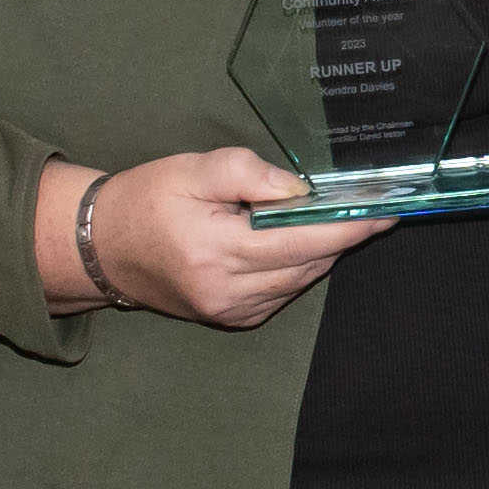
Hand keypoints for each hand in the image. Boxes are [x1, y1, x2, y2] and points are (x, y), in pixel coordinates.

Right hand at [77, 148, 392, 329]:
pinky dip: (298, 266)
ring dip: (322, 249)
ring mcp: (230, 310)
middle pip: (308, 263)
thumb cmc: (145, 201)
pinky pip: (283, 292)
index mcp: (216, 250)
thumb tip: (300, 190)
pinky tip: (296, 241)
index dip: (349, 225)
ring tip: (340, 217)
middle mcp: (227, 291)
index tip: (385, 210)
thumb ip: (248, 173)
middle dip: (344, 234)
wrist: (102, 248)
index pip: (301, 240)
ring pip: (301, 280)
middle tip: (373, 205)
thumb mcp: (191, 170)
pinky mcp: (232, 317)